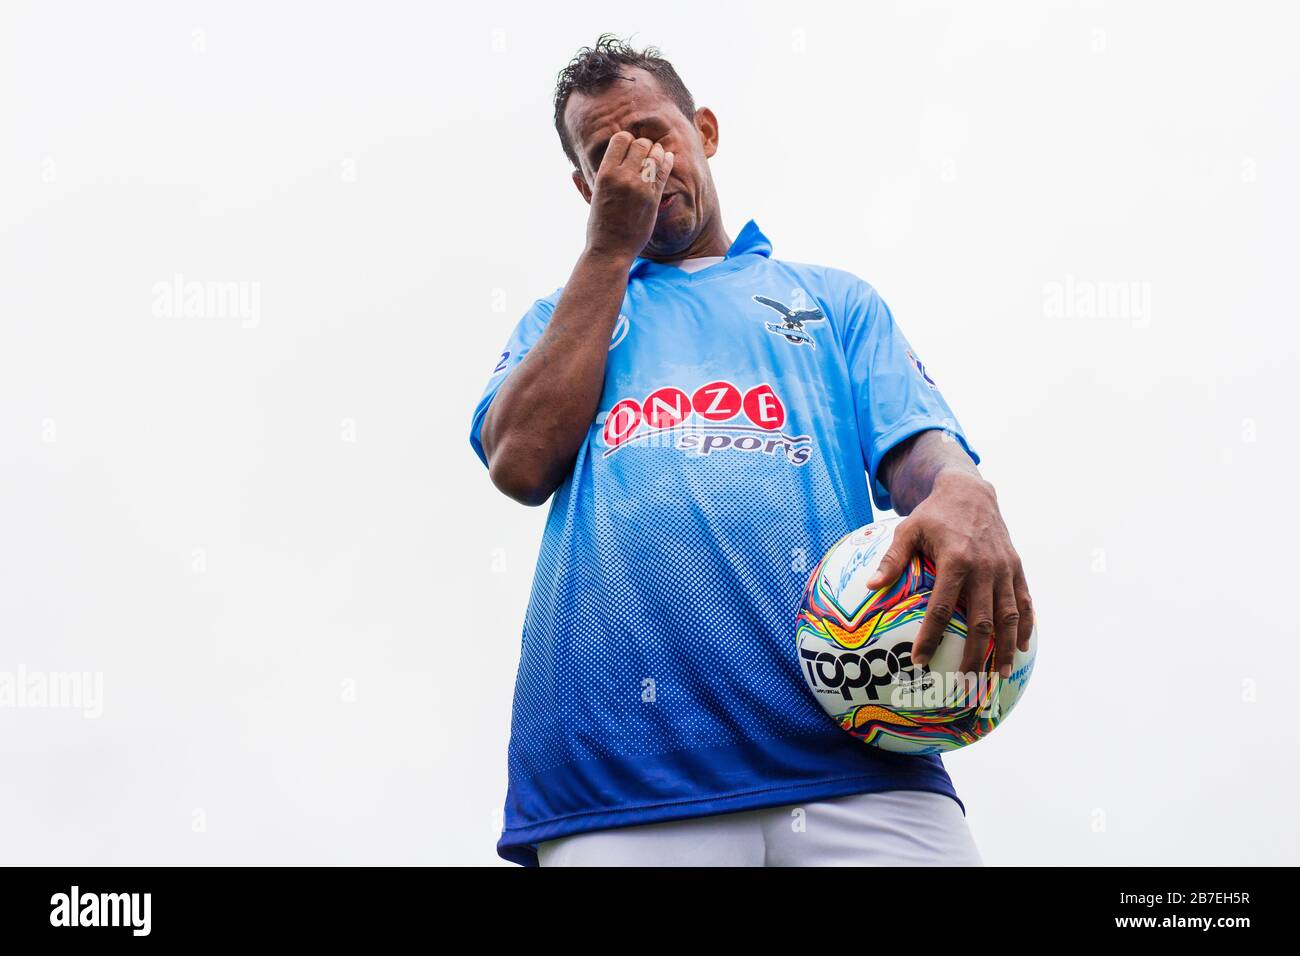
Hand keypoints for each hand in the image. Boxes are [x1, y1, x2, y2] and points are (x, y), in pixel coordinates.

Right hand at [584, 131, 673, 260]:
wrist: (611, 250)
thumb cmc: (599, 226)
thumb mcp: (590, 200)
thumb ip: (584, 183)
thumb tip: (573, 172)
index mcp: (605, 174)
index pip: (621, 139)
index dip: (627, 141)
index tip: (629, 149)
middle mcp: (622, 177)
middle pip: (641, 144)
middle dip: (644, 145)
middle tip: (645, 152)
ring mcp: (640, 187)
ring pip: (654, 154)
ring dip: (656, 152)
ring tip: (656, 154)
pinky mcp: (653, 197)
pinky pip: (663, 171)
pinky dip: (667, 161)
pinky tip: (667, 158)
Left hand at [866, 471, 1033, 677]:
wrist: (971, 492)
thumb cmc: (933, 514)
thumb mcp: (907, 530)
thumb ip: (891, 560)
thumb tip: (871, 587)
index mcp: (955, 561)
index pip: (942, 608)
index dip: (931, 637)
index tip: (920, 661)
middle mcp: (984, 568)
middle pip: (981, 622)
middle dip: (976, 656)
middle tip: (966, 683)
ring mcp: (1004, 569)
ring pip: (1008, 617)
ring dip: (1005, 648)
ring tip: (999, 675)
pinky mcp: (1017, 568)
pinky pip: (1024, 602)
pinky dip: (1025, 626)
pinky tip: (1020, 647)